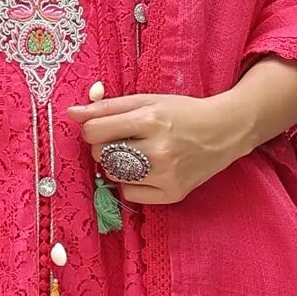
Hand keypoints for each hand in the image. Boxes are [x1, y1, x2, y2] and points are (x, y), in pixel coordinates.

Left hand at [66, 89, 247, 204]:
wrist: (225, 131)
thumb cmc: (183, 112)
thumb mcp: (147, 100)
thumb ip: (107, 106)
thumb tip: (71, 113)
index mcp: (150, 119)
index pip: (94, 131)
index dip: (93, 129)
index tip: (104, 127)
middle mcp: (158, 149)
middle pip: (101, 155)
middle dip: (105, 146)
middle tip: (124, 140)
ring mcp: (166, 174)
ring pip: (114, 176)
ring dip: (117, 165)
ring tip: (137, 154)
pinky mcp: (172, 193)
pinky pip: (130, 194)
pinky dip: (131, 184)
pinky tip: (146, 171)